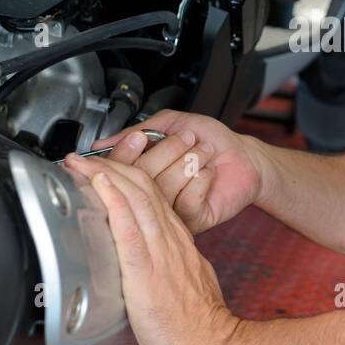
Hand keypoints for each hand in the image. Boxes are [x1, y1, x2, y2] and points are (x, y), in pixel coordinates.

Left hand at [84, 162, 236, 344]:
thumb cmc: (195, 329)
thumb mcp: (185, 285)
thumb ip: (168, 269)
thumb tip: (146, 267)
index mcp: (177, 244)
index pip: (151, 197)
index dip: (124, 177)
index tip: (101, 169)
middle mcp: (171, 241)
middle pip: (142, 188)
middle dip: (110, 166)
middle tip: (82, 157)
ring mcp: (161, 253)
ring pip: (135, 199)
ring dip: (105, 174)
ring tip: (81, 161)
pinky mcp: (148, 272)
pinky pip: (130, 228)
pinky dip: (114, 201)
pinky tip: (100, 184)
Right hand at [86, 110, 265, 233]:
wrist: (243, 156)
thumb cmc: (210, 139)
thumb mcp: (171, 124)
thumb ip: (137, 131)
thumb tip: (100, 144)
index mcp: (141, 172)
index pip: (116, 169)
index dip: (125, 153)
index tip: (141, 139)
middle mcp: (151, 193)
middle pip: (140, 177)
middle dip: (168, 150)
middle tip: (188, 138)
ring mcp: (170, 210)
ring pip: (164, 188)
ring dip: (189, 162)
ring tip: (203, 154)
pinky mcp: (191, 221)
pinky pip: (187, 201)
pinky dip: (202, 179)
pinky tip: (208, 174)